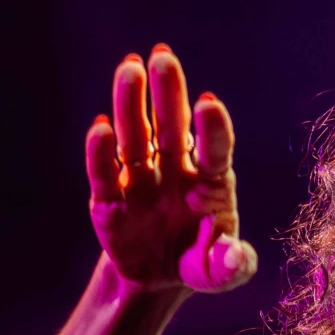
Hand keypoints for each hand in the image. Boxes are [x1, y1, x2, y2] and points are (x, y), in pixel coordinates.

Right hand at [85, 44, 257, 293]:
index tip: (208, 103)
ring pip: (136, 135)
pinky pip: (104, 171)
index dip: (212, 127)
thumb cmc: (200, 263)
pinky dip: (100, 151)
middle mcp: (176, 170)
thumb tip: (234, 256)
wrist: (159, 278)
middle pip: (172, 127)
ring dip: (131, 103)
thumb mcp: (221, 272)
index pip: (215, 148)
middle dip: (168, 94)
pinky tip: (100, 126)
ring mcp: (141, 180)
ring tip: (130, 68)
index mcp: (211, 181)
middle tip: (163, 57)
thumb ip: (231, 264)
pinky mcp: (108, 198)